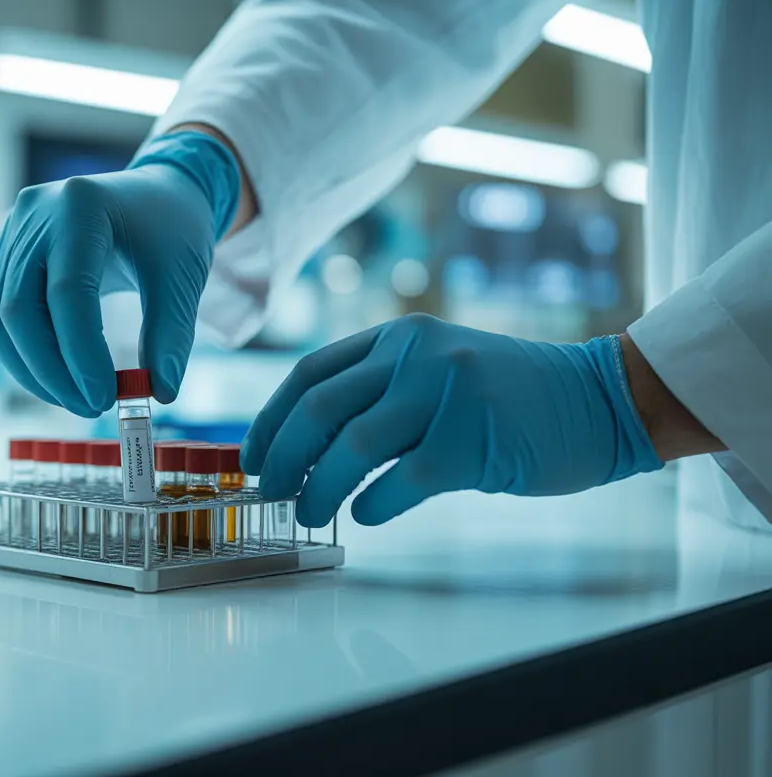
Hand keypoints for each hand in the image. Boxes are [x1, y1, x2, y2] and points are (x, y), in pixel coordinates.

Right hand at [0, 132, 239, 416]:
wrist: (157, 194)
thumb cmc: (172, 231)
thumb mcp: (182, 278)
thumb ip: (170, 336)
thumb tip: (159, 394)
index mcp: (81, 205)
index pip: (68, 292)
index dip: (81, 353)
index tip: (105, 398)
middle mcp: (35, 214)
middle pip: (20, 308)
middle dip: (51, 370)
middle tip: (90, 408)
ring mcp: (14, 232)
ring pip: (2, 318)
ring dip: (35, 371)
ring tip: (78, 401)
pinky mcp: (7, 255)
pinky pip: (3, 316)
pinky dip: (27, 356)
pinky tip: (59, 381)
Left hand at [242, 314, 661, 526]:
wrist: (600, 398)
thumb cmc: (507, 396)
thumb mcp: (435, 369)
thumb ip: (378, 391)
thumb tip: (305, 447)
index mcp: (397, 336)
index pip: (310, 375)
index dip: (271, 419)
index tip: (253, 456)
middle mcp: (415, 356)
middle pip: (319, 409)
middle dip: (283, 457)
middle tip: (270, 491)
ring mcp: (445, 394)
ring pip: (353, 446)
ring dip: (319, 488)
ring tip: (308, 512)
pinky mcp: (474, 441)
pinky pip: (401, 480)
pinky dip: (372, 504)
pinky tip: (364, 516)